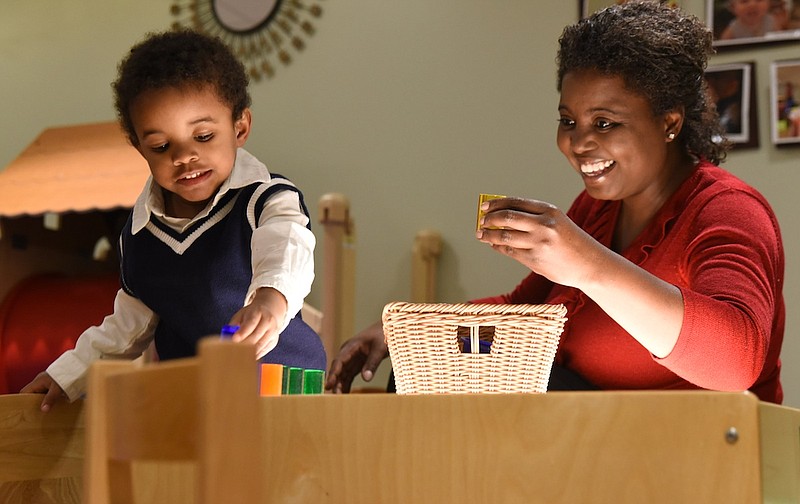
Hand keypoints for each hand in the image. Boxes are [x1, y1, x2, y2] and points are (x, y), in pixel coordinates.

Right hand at [20, 372, 66, 411]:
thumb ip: (50, 399)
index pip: (24, 392)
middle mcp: (41, 381)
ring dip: (42, 401)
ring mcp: (48, 382)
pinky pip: (48, 392)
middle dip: (33, 402)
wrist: (76, 367)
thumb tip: (43, 410)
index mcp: (38, 381)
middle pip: (33, 394)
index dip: (23, 400)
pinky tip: (53, 405)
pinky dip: (49, 398)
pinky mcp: (54, 384)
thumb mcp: (57, 388)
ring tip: (44, 411)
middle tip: (35, 412)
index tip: (25, 409)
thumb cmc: (65, 375)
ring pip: (41, 394)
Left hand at [228, 287, 286, 358]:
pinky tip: (246, 356)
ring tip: (237, 356)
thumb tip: (227, 336)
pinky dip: (254, 355)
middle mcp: (268, 322)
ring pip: (260, 345)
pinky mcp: (273, 341)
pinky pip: (263, 351)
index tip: (234, 339)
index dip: (243, 332)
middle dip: (243, 344)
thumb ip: (234, 324)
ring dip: (248, 352)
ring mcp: (273, 332)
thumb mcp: (241, 314)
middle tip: (232, 350)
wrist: (269, 313)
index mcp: (259, 312)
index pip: (251, 323)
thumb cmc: (251, 315)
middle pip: (256, 336)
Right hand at [325, 321, 387, 393]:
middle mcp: (348, 353)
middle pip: (339, 369)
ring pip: (343, 374)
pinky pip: (349, 376)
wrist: (390, 329)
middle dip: (335, 382)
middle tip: (334, 397)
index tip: (328, 385)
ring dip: (340, 385)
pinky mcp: (357, 364)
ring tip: (338, 399)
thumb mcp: (379, 348)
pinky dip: (347, 384)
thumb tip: (365, 379)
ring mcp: (352, 359)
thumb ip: (372, 363)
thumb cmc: (384, 335)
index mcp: (351, 346)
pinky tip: (345, 395)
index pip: (339, 361)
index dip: (333, 374)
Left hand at [476, 197, 600, 287]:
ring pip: (505, 236)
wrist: (589, 264)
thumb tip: (501, 216)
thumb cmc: (570, 241)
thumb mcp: (556, 222)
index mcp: (549, 211)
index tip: (484, 207)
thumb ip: (532, 217)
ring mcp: (539, 243)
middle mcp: (544, 225)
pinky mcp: (535, 260)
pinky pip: (510, 251)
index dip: (496, 204)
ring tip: (481, 235)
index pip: (516, 203)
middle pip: (507, 218)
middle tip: (481, 221)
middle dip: (489, 219)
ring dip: (489, 235)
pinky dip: (498, 247)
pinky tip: (494, 245)